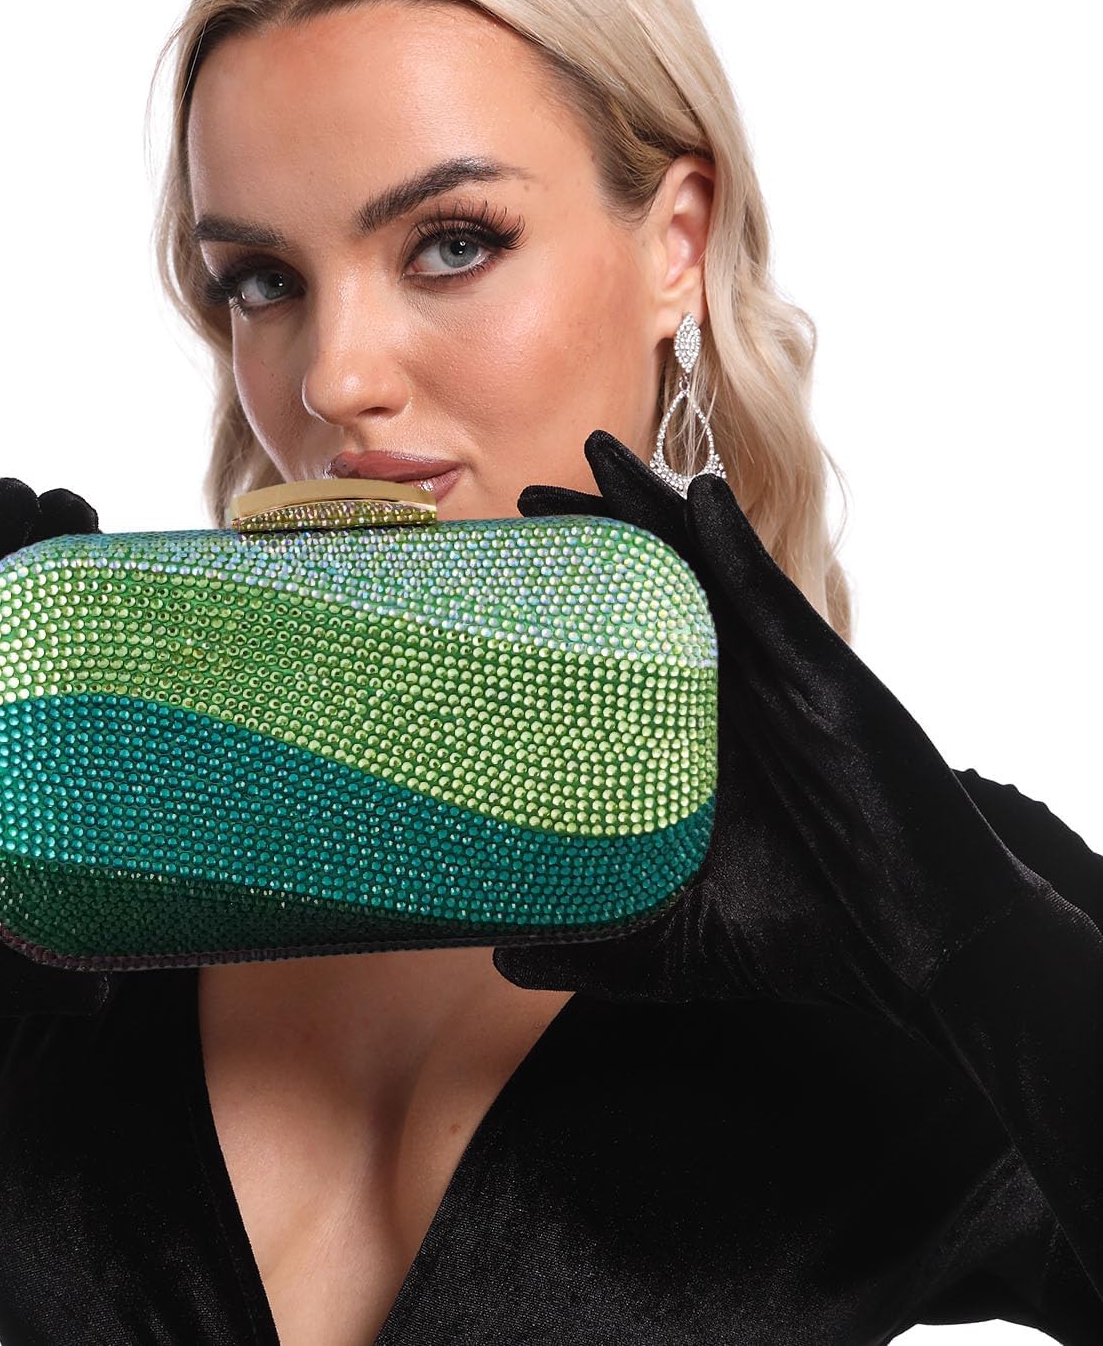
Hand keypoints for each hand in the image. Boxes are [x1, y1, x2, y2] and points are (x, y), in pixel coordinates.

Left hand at [494, 430, 1054, 1034]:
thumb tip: (500, 954)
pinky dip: (731, 537)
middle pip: (648, 590)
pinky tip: (694, 493)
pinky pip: (766, 587)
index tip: (501, 580)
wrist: (912, 946)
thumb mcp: (673, 938)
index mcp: (686, 738)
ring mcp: (772, 673)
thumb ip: (590, 941)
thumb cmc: (803, 935)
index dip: (563, 609)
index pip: (613, 651)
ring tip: (594, 458)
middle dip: (593, 539)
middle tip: (527, 502)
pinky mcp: (820, 667)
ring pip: (701, 568)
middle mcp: (722, 692)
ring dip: (648, 509)